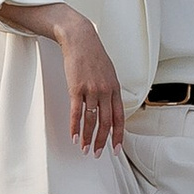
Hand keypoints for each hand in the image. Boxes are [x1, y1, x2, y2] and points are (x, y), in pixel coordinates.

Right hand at [56, 11, 126, 153]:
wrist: (80, 39)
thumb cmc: (94, 55)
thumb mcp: (109, 72)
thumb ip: (110, 90)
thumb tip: (110, 107)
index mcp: (115, 88)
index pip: (120, 118)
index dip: (118, 135)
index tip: (115, 149)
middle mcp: (105, 91)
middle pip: (106, 123)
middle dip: (102, 141)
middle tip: (98, 153)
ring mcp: (91, 90)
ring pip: (91, 120)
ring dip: (87, 138)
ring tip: (84, 149)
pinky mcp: (76, 88)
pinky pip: (76, 113)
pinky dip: (75, 127)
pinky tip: (74, 136)